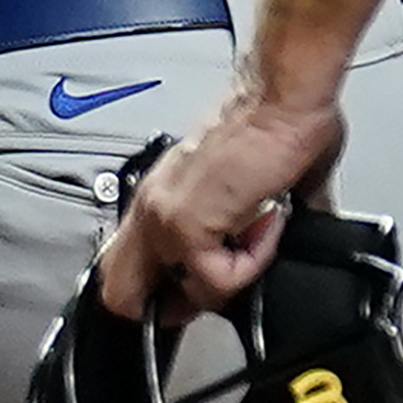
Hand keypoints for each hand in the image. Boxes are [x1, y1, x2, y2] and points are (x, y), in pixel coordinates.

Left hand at [95, 85, 346, 320]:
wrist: (281, 97)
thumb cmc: (273, 121)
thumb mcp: (250, 183)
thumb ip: (249, 223)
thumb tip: (274, 241)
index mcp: (163, 197)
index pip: (127, 266)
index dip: (159, 294)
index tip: (193, 296)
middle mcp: (152, 207)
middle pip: (120, 293)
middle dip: (173, 305)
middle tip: (217, 286)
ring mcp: (164, 216)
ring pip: (174, 294)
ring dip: (226, 282)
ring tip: (258, 237)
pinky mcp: (188, 226)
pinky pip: (216, 279)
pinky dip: (251, 264)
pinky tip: (268, 223)